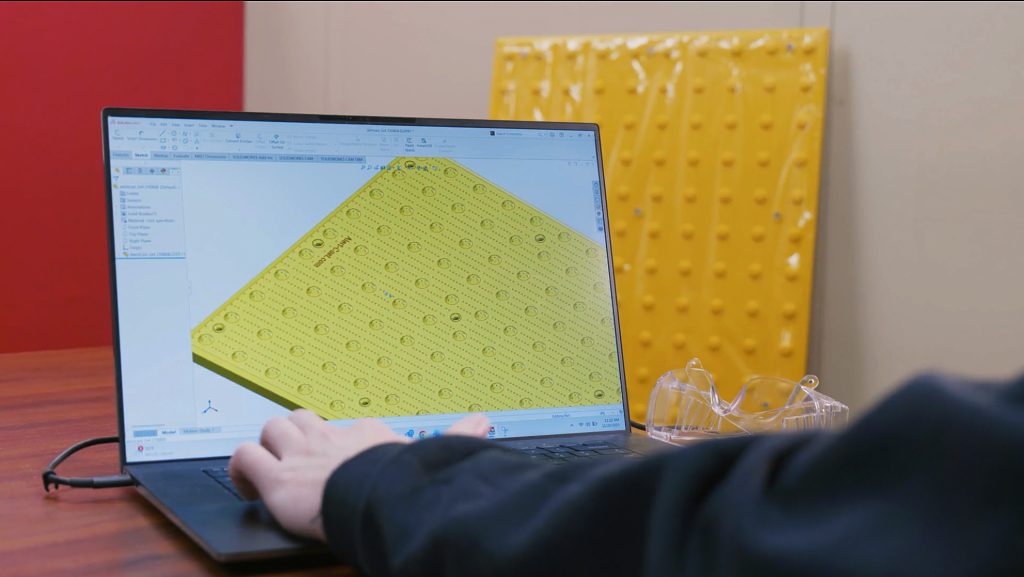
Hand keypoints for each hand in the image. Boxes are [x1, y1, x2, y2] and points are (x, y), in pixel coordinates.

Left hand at [228, 410, 490, 540]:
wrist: (379, 496)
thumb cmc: (404, 481)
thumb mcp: (431, 456)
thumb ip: (456, 437)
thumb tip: (483, 422)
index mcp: (366, 435)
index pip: (347, 428)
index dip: (341, 445)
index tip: (343, 464)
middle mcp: (330, 438)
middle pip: (301, 419)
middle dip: (296, 436)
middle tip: (300, 462)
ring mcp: (300, 455)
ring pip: (271, 429)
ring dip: (269, 448)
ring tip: (275, 472)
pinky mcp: (276, 477)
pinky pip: (243, 457)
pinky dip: (241, 469)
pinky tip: (249, 486)